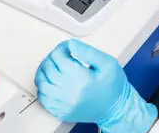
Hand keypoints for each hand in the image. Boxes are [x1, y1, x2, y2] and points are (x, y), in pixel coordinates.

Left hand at [35, 39, 156, 132]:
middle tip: (59, 55)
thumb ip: (88, 51)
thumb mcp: (107, 63)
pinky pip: (43, 99)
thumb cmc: (113, 86)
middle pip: (48, 68)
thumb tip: (71, 44)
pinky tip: (50, 82)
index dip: (60, 48)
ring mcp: (64, 104)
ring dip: (43, 71)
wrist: (116, 109)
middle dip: (51, 57)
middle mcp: (70, 92)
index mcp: (81, 78)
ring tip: (52, 66)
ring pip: (42, 83)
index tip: (66, 47)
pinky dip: (43, 88)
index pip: (58, 57)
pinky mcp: (62, 112)